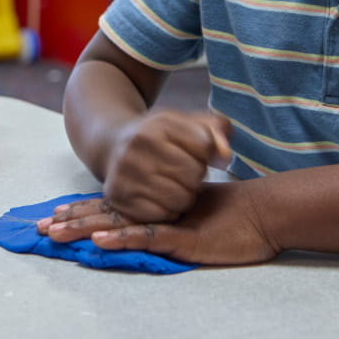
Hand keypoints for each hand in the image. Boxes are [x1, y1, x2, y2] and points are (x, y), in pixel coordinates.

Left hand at [41, 182, 279, 265]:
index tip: (56, 213)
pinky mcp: (183, 237)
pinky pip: (147, 236)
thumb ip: (177, 221)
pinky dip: (121, 237)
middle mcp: (158, 212)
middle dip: (71, 220)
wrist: (267, 213)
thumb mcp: (200, 220)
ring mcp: (170, 223)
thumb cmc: (239, 219)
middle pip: (106, 214)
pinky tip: (98, 240)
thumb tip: (152, 228)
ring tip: (54, 232)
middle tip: (39, 226)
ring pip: (117, 224)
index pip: (114, 207)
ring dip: (84, 228)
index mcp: (159, 207)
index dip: (85, 210)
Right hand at [102, 110, 231, 222]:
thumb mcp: (188, 122)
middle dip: (196, 176)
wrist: (113, 145)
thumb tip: (225, 158)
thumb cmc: (161, 136)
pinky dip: (168, 211)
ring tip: (175, 185)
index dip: (206, 153)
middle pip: (194, 174)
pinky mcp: (118, 197)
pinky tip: (162, 198)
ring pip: (181, 199)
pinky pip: (162, 216)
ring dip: (185, 196)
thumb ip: (217, 130)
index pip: (205, 146)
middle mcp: (138, 144)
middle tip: (184, 172)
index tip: (195, 152)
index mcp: (160, 122)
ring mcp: (125, 172)